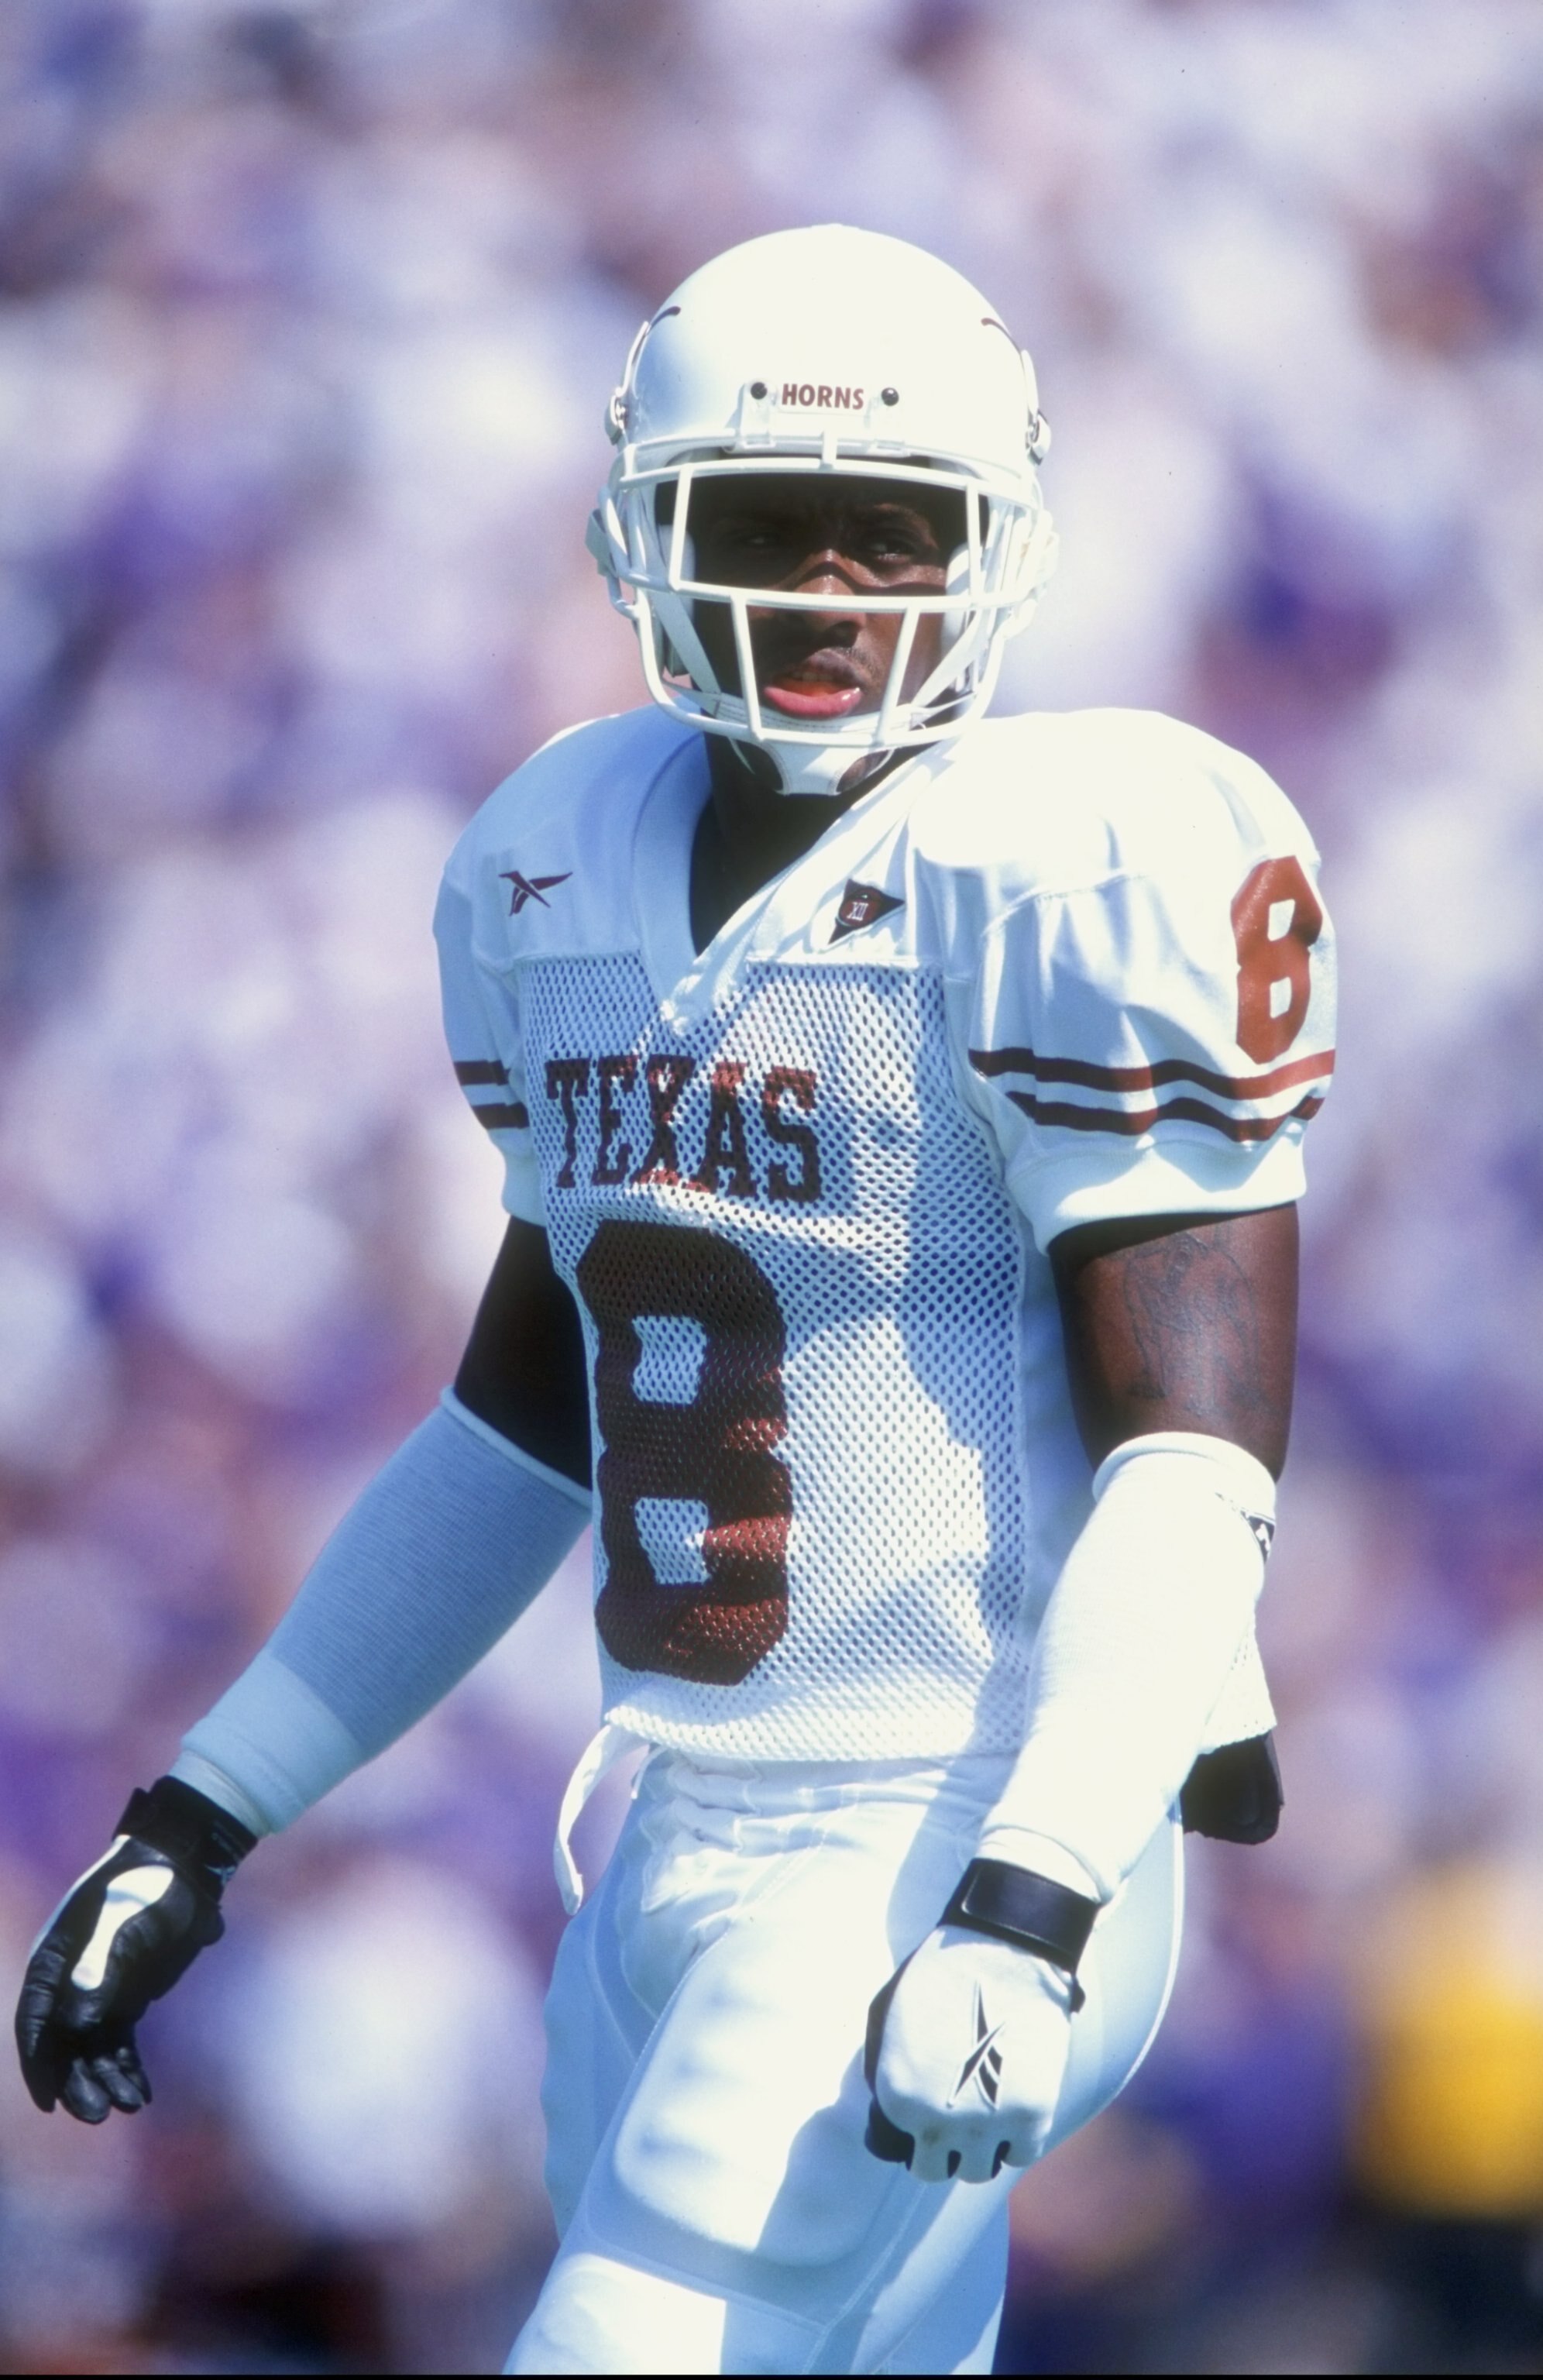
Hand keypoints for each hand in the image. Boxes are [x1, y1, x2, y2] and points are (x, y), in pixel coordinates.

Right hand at [15, 1778, 253, 2123]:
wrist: (186, 1865)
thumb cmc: (148, 1888)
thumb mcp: (124, 1926)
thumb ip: (98, 1972)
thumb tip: (76, 2026)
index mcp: (54, 1961)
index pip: (38, 2022)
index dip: (41, 2064)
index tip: (50, 2103)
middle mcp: (69, 1981)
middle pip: (65, 2044)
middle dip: (77, 2082)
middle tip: (97, 2115)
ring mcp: (97, 1990)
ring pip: (93, 2048)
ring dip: (105, 2079)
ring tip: (129, 2106)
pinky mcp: (127, 1995)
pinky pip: (120, 2041)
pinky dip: (127, 2067)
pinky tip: (140, 2094)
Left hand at [864, 1925, 1074, 2182]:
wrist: (1003, 1947)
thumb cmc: (941, 1974)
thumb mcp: (888, 2018)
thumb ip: (885, 2072)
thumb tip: (890, 2110)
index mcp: (897, 2097)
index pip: (897, 2147)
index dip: (910, 2130)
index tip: (924, 2113)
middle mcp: (937, 2121)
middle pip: (933, 2169)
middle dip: (939, 2147)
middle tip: (951, 2120)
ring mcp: (987, 2123)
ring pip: (977, 2170)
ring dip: (978, 2149)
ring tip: (983, 2115)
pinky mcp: (1033, 2113)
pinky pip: (1022, 2154)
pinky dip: (1017, 2139)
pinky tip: (1013, 2109)